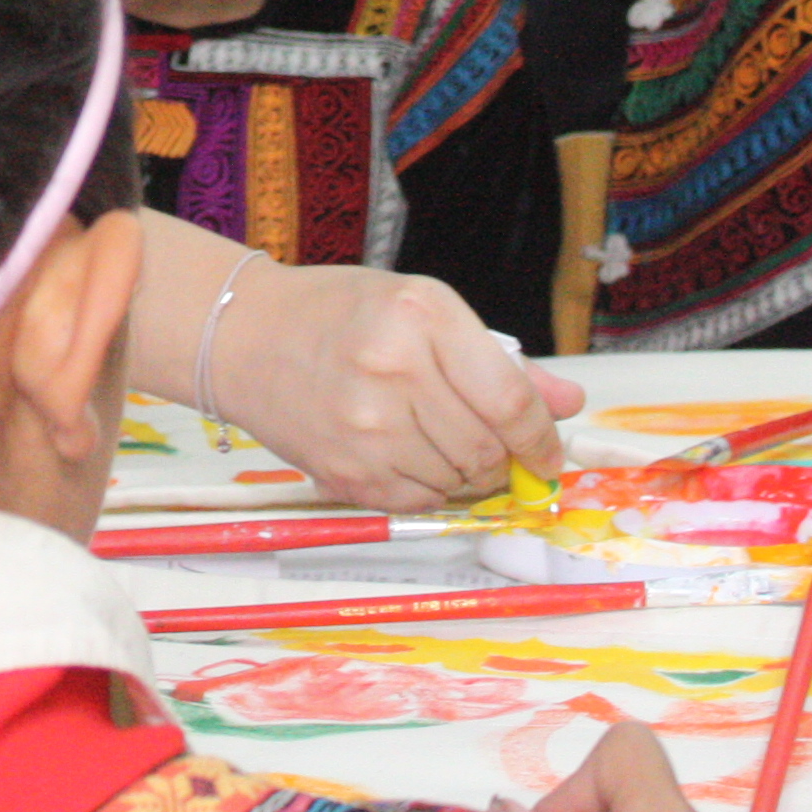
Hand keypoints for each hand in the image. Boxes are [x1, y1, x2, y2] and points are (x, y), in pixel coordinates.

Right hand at [217, 263, 577, 506]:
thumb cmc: (339, 315)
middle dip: (505, 459)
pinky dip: (431, 489)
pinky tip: (411, 457)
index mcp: (421, 317)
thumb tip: (568, 403)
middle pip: (487, 449)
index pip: (510, 400)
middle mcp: (393, 371)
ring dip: (468, 476)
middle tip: (497, 450)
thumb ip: (500, 361)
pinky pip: (418, 501)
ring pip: (457, 481)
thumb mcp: (422, 309)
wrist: (244, 337)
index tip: (549, 453)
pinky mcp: (345, 472)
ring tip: (445, 446)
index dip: (542, 437)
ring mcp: (365, 427)